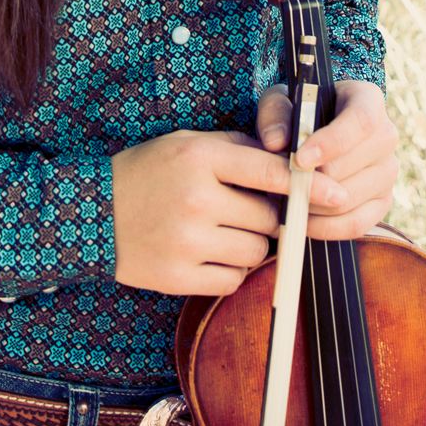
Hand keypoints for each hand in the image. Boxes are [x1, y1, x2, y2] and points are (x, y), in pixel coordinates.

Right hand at [109, 128, 349, 296]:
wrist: (90, 215)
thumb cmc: (147, 172)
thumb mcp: (187, 144)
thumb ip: (237, 149)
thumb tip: (290, 162)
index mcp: (200, 158)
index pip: (269, 171)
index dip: (308, 184)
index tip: (336, 193)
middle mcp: (196, 199)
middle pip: (267, 217)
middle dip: (268, 216)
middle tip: (249, 210)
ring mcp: (186, 241)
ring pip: (255, 252)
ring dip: (251, 245)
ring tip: (224, 230)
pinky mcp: (178, 277)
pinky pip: (232, 281)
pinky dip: (232, 271)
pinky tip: (210, 252)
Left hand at [255, 79, 398, 240]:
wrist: (315, 136)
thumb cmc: (297, 113)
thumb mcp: (281, 102)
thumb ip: (274, 115)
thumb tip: (275, 142)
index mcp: (367, 100)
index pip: (361, 121)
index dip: (332, 142)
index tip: (300, 159)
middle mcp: (385, 134)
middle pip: (356, 164)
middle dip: (316, 178)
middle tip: (283, 184)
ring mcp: (388, 171)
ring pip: (353, 197)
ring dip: (316, 204)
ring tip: (287, 198)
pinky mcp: (383, 202)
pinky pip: (357, 223)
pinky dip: (327, 228)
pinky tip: (302, 220)